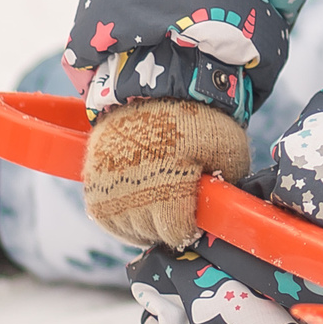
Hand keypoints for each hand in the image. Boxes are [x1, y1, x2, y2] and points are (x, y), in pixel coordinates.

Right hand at [82, 98, 250, 249]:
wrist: (154, 89)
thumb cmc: (198, 120)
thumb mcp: (229, 150)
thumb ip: (228, 186)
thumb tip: (228, 211)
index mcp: (168, 186)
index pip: (177, 233)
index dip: (191, 228)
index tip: (196, 219)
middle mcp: (133, 192)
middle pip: (151, 233)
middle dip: (169, 226)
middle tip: (179, 208)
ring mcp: (108, 188)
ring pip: (128, 230)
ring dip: (144, 225)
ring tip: (160, 205)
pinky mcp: (93, 182)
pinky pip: (106, 219)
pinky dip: (122, 219)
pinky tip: (139, 206)